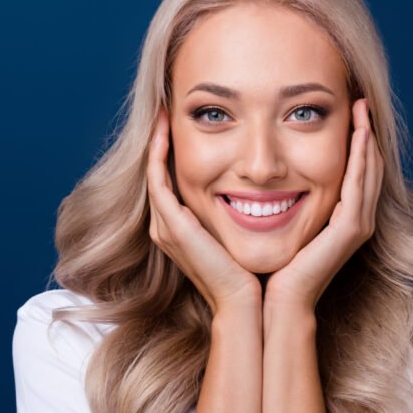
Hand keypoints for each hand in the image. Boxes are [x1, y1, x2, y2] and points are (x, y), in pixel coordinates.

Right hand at [147, 107, 260, 314]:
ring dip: (156, 140)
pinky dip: (158, 152)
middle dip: (160, 141)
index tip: (184, 123)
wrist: (247, 304)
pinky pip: (157, 179)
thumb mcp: (244, 235)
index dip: (172, 152)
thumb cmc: (253, 273)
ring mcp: (165, 227)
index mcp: (181, 230)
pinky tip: (166, 128)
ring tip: (164, 110)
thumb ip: (239, 215)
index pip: (170, 181)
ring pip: (152, 172)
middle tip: (168, 108)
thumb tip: (259, 190)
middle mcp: (167, 227)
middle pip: (156, 173)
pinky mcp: (172, 226)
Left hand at [264, 98, 383, 311]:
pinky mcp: (351, 229)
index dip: (355, 140)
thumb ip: (289, 199)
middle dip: (365, 132)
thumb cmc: (272, 263)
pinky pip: (358, 184)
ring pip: (368, 171)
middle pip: (369, 167)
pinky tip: (358, 133)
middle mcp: (356, 220)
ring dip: (366, 137)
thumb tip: (267, 173)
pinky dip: (361, 157)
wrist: (275, 300)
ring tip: (361, 107)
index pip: (356, 171)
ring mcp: (357, 225)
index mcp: (343, 218)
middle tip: (359, 100)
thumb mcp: (283, 222)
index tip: (346, 110)